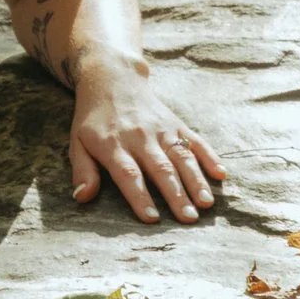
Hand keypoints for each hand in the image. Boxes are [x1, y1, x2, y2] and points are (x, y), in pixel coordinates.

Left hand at [68, 60, 224, 223]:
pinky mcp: (176, 124)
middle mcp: (140, 137)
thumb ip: (82, 170)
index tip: (152, 219)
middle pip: (160, 168)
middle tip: (189, 219)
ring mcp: (161, 129)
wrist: (112, 79)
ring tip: (206, 203)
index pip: (128, 174)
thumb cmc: (94, 119)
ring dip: (196, 180)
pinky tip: (221, 174)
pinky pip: (196, 141)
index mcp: (113, 144)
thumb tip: (81, 198)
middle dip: (176, 195)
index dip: (140, 196)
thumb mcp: (77, 141)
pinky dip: (209, 156)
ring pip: (182, 157)